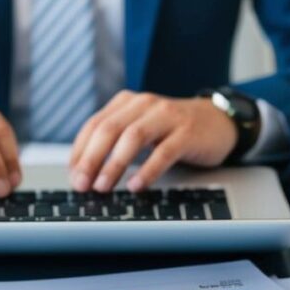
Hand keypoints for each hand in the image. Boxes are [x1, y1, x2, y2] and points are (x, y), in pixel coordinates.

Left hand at [69, 91, 237, 192]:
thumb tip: (85, 173)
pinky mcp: (187, 132)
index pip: (94, 125)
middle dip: (91, 159)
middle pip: (109, 129)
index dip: (80, 152)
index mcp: (126, 102)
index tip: (73, 176)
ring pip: (133, 137)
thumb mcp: (140, 129)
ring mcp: (167, 116)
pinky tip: (136, 186)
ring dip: (114, 164)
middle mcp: (144, 104)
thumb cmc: (172, 130)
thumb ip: (115, 143)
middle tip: (81, 184)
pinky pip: (163, 152)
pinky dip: (147, 170)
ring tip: (103, 187)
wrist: (217, 121)